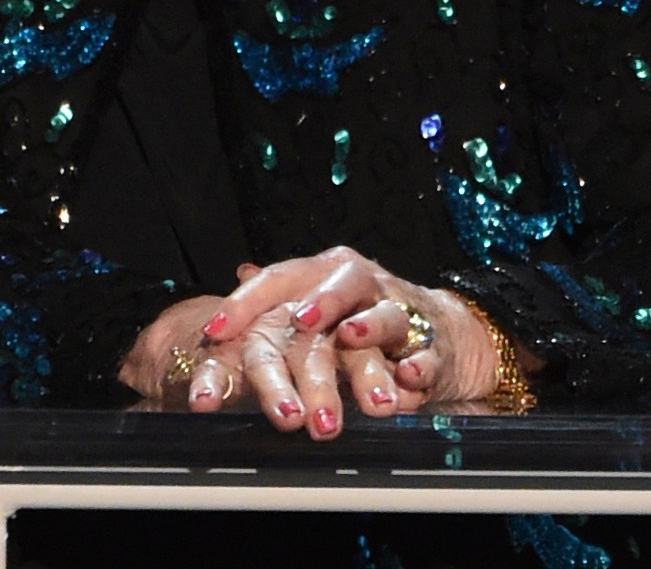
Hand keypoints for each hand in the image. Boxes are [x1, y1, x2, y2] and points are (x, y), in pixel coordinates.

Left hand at [203, 247, 499, 419]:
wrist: (437, 334)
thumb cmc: (356, 322)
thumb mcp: (308, 311)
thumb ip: (267, 308)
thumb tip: (221, 305)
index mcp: (321, 274)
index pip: (279, 279)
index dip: (245, 303)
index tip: (213, 333)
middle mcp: (360, 285)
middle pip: (340, 284)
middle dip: (320, 303)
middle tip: (301, 321)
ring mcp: (399, 311)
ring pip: (387, 313)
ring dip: (370, 327)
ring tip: (352, 338)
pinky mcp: (431, 345)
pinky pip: (427, 352)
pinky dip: (418, 363)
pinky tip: (408, 375)